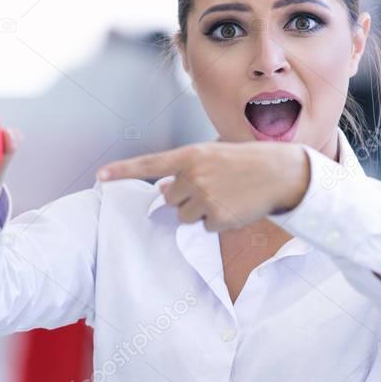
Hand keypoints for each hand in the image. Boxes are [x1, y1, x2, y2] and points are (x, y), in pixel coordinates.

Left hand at [96, 141, 309, 231]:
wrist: (280, 172)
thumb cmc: (246, 161)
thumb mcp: (214, 154)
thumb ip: (186, 169)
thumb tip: (163, 190)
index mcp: (191, 155)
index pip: (150, 165)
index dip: (123, 171)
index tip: (100, 176)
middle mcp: (193, 176)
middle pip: (169, 199)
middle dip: (184, 197)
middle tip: (212, 187)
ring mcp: (205, 198)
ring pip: (186, 216)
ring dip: (201, 211)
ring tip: (226, 196)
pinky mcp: (218, 218)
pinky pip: (205, 227)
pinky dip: (218, 221)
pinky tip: (236, 206)